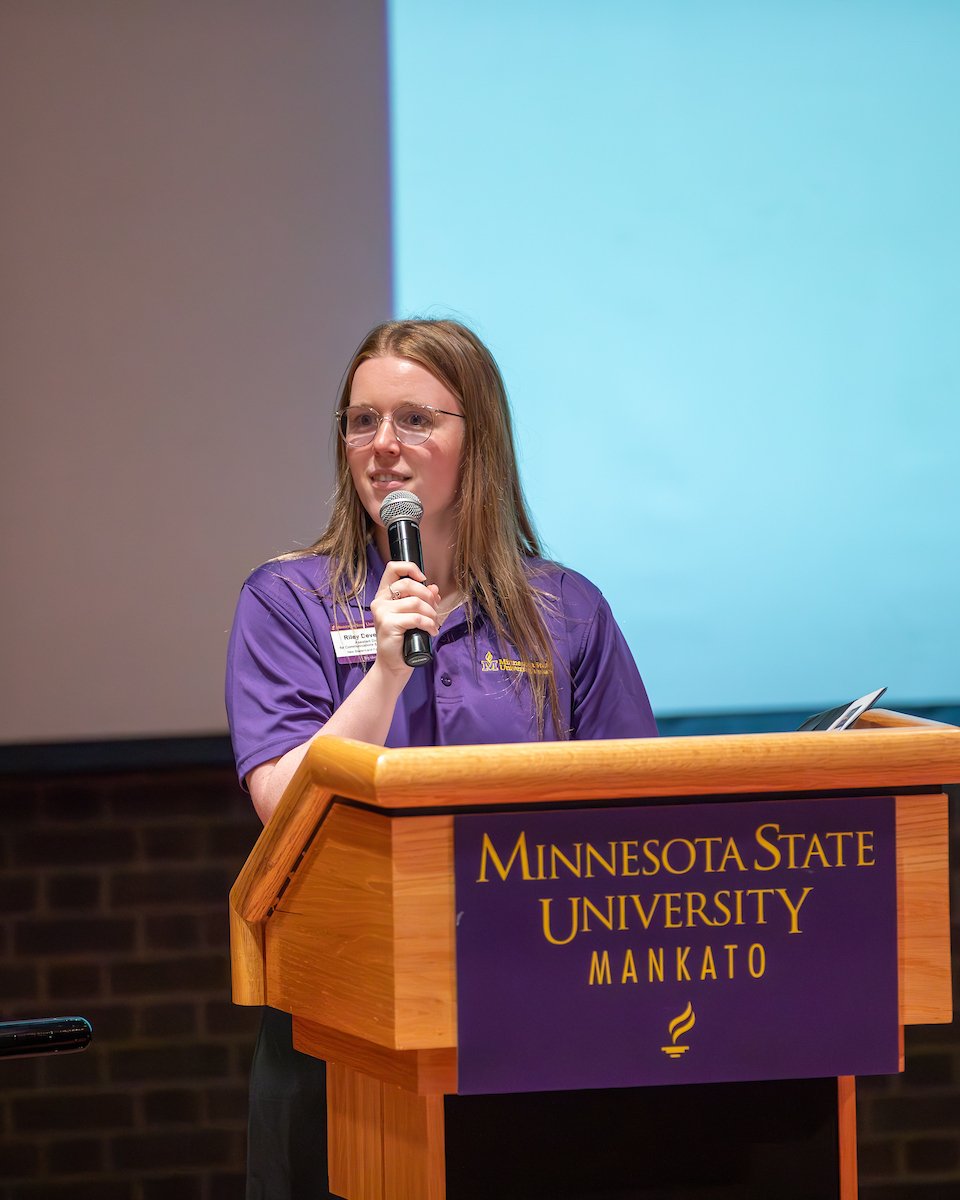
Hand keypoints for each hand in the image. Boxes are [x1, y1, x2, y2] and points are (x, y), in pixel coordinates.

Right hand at [369, 560, 440, 674]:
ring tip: (433, 623)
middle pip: (407, 584)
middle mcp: (380, 601)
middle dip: (427, 595)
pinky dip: (429, 624)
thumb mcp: (414, 615)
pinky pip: (416, 618)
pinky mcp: (388, 624)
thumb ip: (423, 599)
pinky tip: (431, 631)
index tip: (423, 578)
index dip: (410, 568)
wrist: (393, 663)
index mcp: (384, 594)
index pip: (393, 568)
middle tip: (434, 609)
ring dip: (430, 613)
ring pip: (415, 602)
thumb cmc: (403, 639)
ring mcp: (382, 612)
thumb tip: (434, 588)